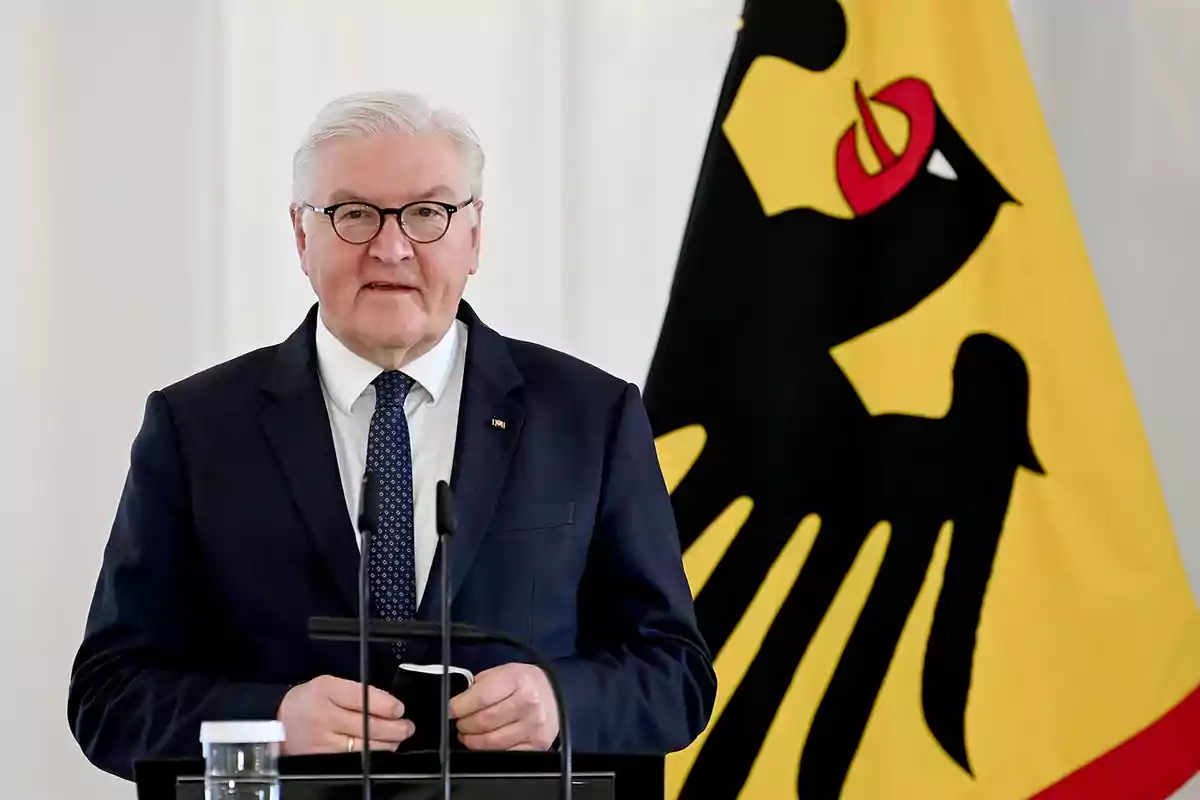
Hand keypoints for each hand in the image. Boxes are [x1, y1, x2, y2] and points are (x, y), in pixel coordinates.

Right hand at [277, 675, 414, 753]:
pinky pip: (353, 759)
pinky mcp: (322, 759)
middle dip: (394, 728)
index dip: (385, 705)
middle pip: (366, 725)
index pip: (361, 698)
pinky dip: (371, 754)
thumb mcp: (329, 684)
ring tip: (398, 738)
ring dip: (387, 744)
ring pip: (363, 746)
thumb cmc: (309, 700)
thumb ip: (357, 692)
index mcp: (326, 690)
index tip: (399, 709)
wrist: (278, 722)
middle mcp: (323, 716)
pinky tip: (380, 749)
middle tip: (407, 727)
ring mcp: (322, 741)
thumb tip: (389, 704)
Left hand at [448, 663, 557, 750]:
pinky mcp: (537, 745)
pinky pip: (504, 754)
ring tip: (468, 733)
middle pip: (483, 722)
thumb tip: (457, 704)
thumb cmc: (525, 682)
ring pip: (491, 742)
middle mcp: (528, 703)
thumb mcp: (503, 671)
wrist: (555, 693)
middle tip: (460, 722)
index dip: (459, 707)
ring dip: (472, 740)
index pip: (480, 698)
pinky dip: (489, 751)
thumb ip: (480, 685)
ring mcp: (534, 727)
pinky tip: (485, 742)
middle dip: (464, 724)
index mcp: (517, 680)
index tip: (451, 710)